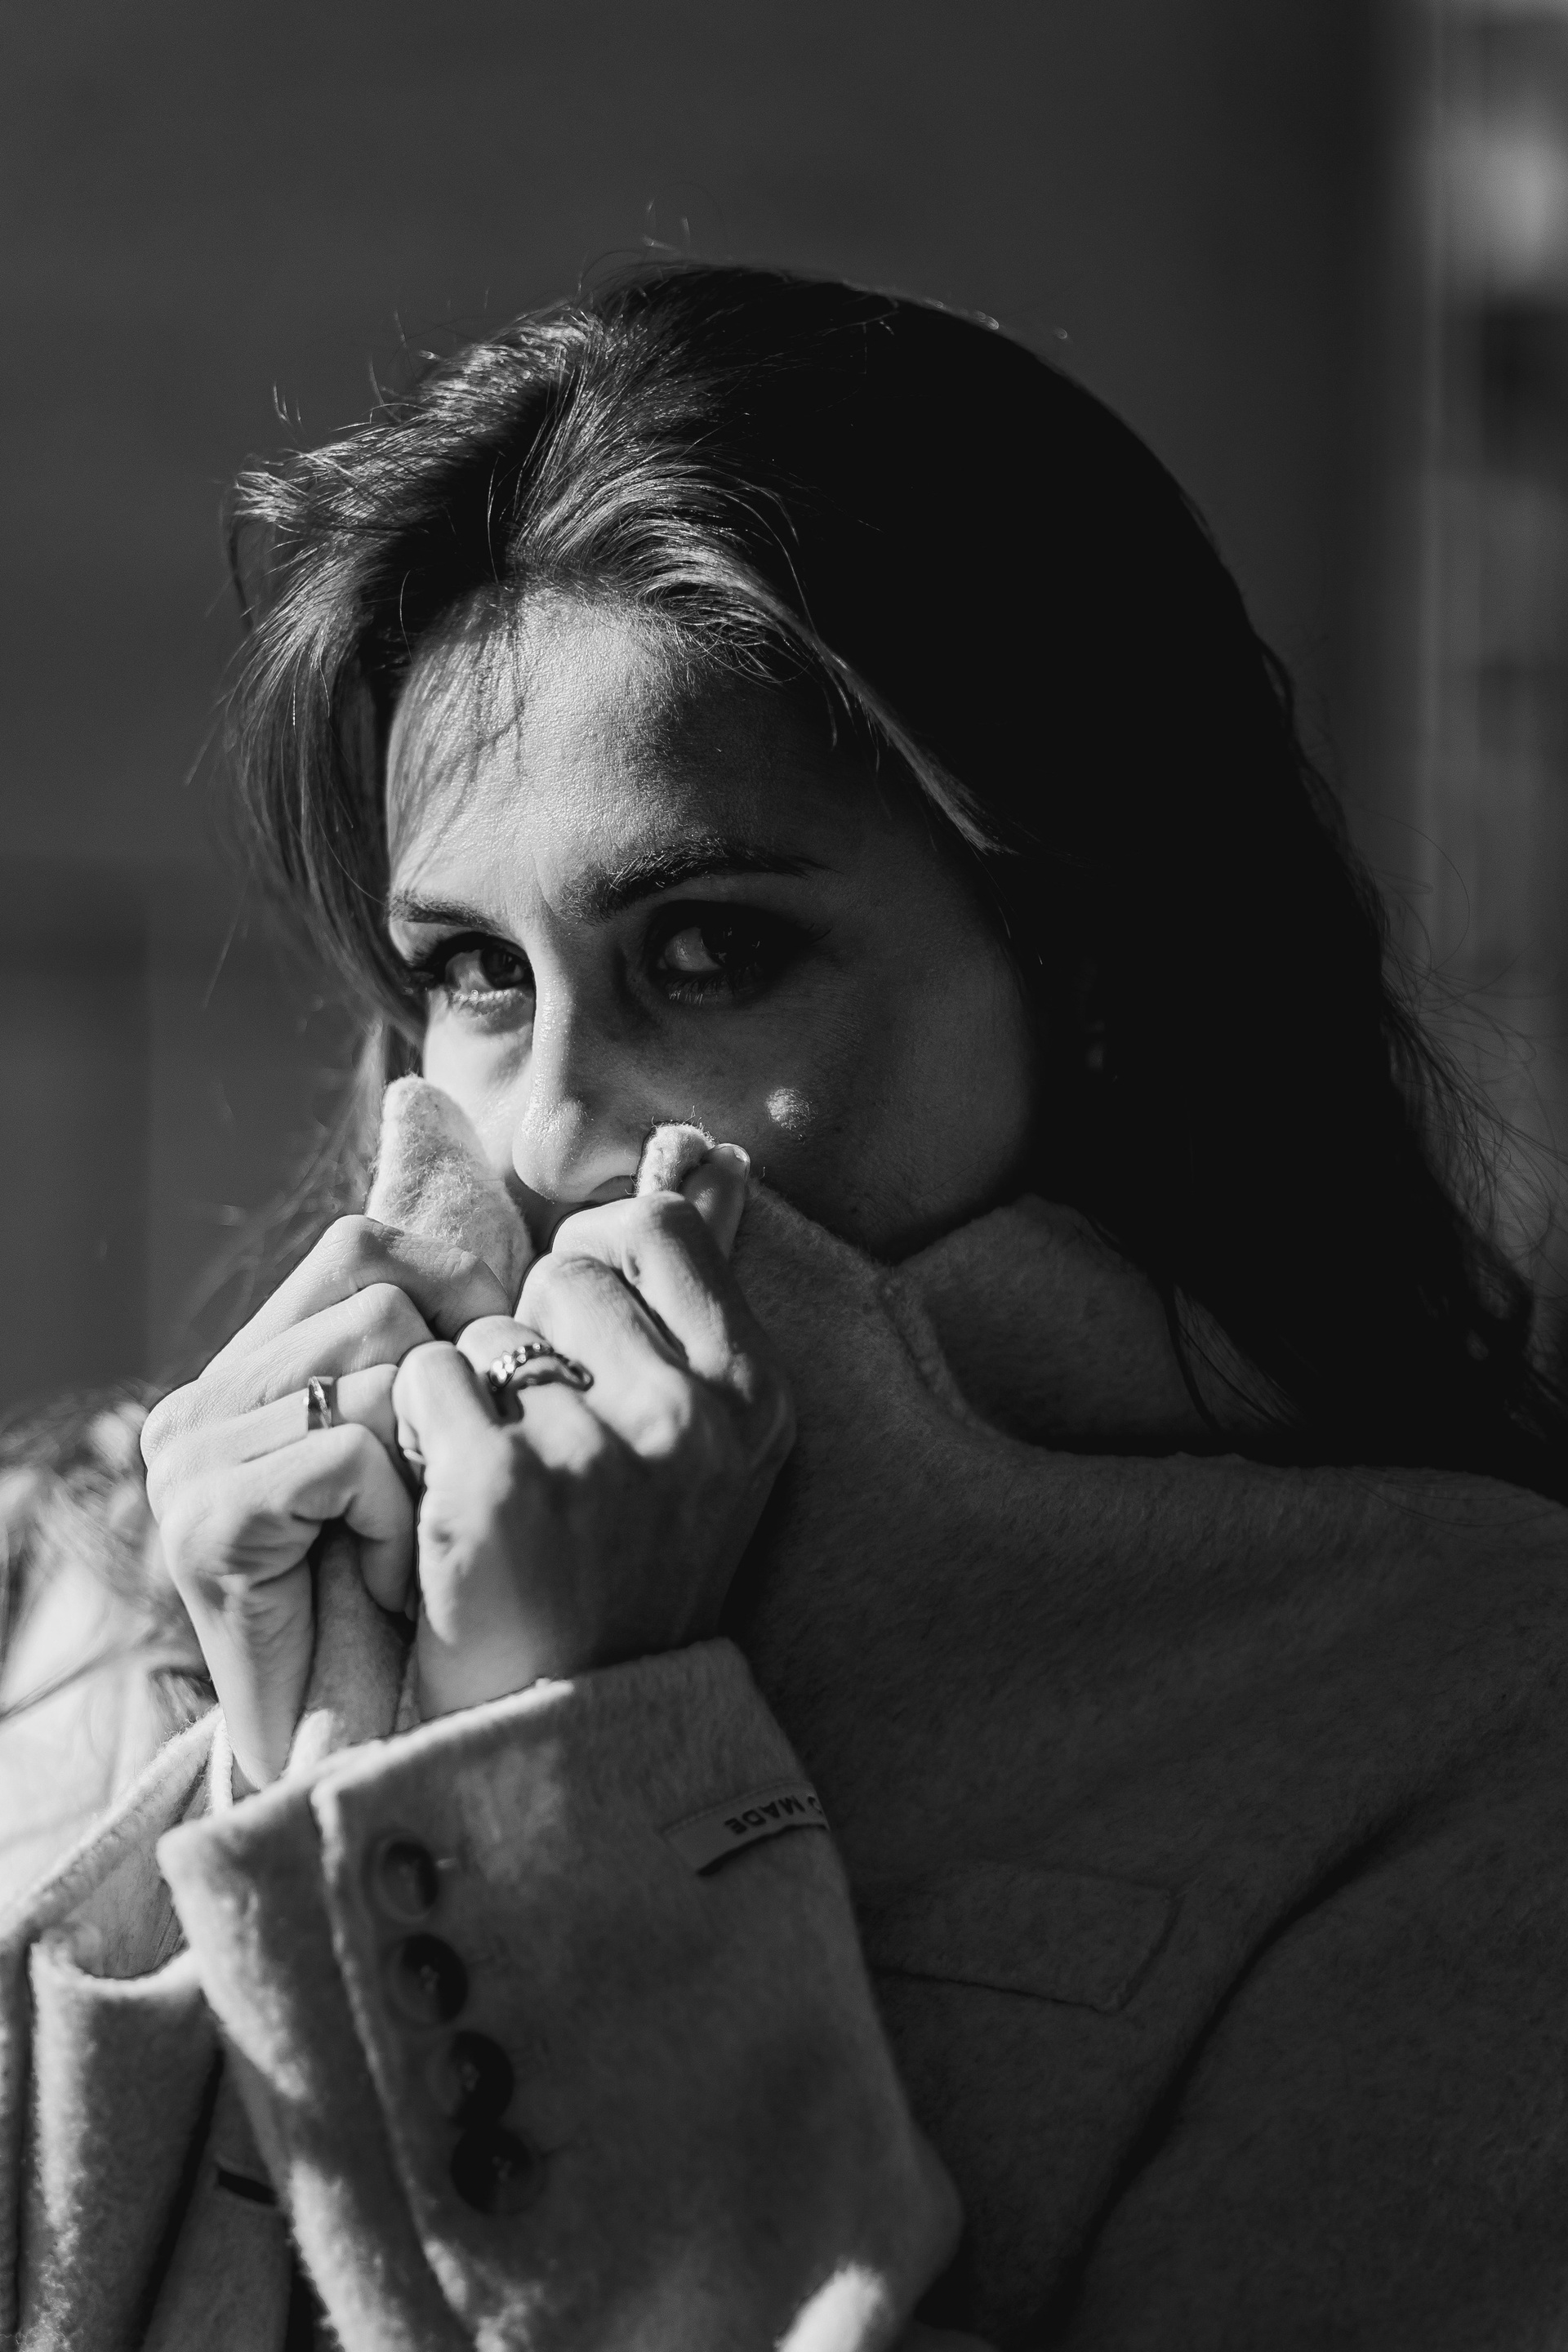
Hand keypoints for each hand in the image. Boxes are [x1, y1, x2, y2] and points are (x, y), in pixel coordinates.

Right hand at [142, 1217, 509, 1788]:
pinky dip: (393, 1518)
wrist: (365, 1746)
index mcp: (248, 1369)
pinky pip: (350, 1454)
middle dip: (449, 1388)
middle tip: (447, 1490)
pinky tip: (390, 1581)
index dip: (453, 1287)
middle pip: (375, 1301)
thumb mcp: (432, 1448)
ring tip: (414, 1546)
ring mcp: (189, 1460)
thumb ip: (437, 1350)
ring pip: (377, 1374)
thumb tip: (531, 1267)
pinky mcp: (203, 1522)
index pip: (359, 1249)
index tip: (492, 1370)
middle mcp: (201, 1402)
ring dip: (428, 1466)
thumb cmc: (425, 1599)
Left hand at [392, 1160, 793, 1716]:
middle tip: (545, 1441)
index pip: (655, 1228)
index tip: (577, 1323)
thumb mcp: (709, 1443)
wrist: (574, 1745)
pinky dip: (418, 1432)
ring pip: (488, 1332)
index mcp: (753, 1397)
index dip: (597, 1260)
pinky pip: (425, 1378)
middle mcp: (689, 1418)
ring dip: (472, 1395)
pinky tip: (447, 1506)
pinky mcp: (496, 1490)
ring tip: (505, 1488)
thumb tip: (714, 1156)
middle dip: (533, 1339)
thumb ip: (702, 1297)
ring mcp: (594, 1453)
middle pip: (563, 1276)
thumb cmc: (629, 1576)